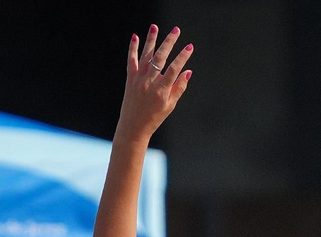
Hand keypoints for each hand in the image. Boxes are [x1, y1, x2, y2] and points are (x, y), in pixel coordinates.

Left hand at [117, 25, 193, 140]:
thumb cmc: (154, 118)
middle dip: (169, 42)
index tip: (189, 47)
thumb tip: (188, 71)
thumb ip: (179, 88)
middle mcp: (149, 83)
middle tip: (176, 30)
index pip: (174, 69)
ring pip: (146, 56)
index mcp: (161, 91)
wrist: (133, 127)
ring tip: (155, 27)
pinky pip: (131, 61)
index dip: (183, 57)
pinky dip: (133, 49)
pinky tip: (136, 37)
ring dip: (151, 40)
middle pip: (160, 58)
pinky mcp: (130, 79)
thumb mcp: (170, 105)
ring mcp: (138, 80)